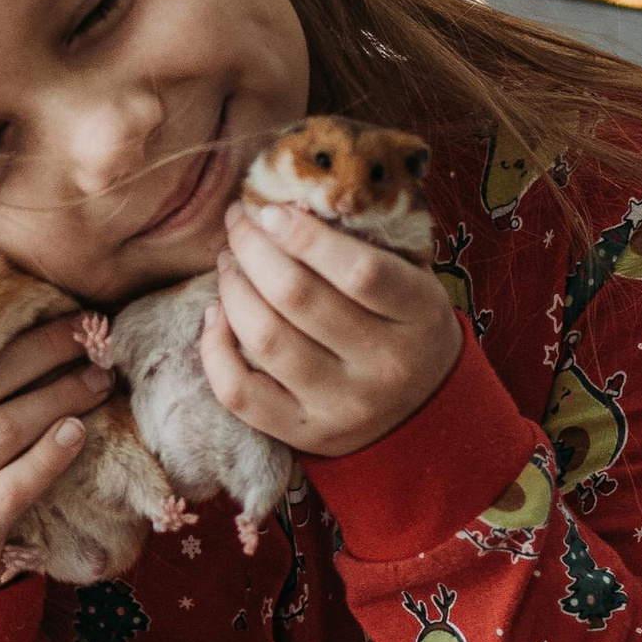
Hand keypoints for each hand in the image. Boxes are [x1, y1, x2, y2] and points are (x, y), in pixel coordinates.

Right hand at [0, 311, 112, 594]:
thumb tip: (45, 329)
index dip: (20, 334)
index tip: (69, 314)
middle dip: (47, 358)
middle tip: (95, 343)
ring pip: (1, 432)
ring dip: (58, 400)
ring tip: (98, 383)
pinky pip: (11, 489)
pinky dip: (48, 458)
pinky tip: (77, 433)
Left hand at [204, 201, 461, 458]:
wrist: (426, 415)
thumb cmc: (405, 325)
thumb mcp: (411, 279)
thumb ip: (364, 243)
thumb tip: (286, 207)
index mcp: (420, 316)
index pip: (359, 271)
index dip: (305, 236)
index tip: (270, 211)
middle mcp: (384, 367)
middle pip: (298, 297)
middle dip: (253, 250)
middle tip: (238, 225)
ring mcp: (343, 406)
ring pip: (264, 340)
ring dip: (232, 290)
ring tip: (229, 264)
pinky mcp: (305, 434)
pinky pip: (239, 392)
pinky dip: (214, 349)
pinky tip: (216, 315)